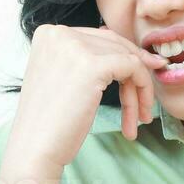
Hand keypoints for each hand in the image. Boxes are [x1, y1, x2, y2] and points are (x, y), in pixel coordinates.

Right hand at [7, 23, 168, 172]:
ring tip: (139, 119)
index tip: (140, 79)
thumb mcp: (62, 79)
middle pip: (114, 46)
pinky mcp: (92, 65)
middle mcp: (59, 33)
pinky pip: (133, 67)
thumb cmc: (49, 124)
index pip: (98, 38)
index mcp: (49, 34)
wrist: (35, 149)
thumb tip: (123, 51)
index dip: (122, 59)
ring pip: (126, 58)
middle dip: (135, 73)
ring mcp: (75, 46)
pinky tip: (138, 117)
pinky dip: (142, 89)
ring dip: (138, 91)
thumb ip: (84, 60)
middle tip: (148, 99)